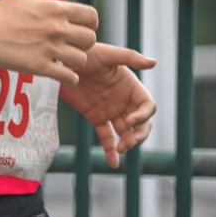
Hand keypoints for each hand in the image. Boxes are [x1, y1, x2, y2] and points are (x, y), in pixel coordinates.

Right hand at [0, 0, 97, 86]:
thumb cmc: (0, 12)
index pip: (91, 16)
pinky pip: (68, 77)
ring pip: (82, 59)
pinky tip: (60, 73)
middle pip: (90, 39)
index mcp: (55, 8)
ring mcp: (49, 48)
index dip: (91, 23)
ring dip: (76, 61)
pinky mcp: (40, 67)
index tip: (82, 27)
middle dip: (84, 42)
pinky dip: (69, 77)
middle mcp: (56, 28)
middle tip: (72, 44)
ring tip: (65, 59)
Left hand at [60, 43, 157, 167]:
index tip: (130, 119)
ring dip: (127, 143)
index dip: (143, 116)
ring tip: (121, 149)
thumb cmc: (86, 53)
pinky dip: (110, 150)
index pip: (147, 106)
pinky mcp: (96, 117)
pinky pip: (107, 137)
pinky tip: (113, 163)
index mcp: (131, 87)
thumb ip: (129, 57)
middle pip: (142, 124)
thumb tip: (153, 62)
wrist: (61, 62)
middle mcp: (124, 101)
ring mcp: (111, 110)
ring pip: (126, 132)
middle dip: (139, 135)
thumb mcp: (107, 54)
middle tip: (129, 142)